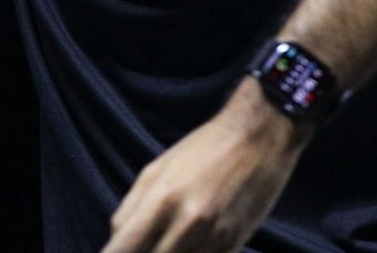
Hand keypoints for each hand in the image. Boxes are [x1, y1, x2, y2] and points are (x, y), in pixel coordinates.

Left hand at [102, 81, 311, 252]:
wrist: (259, 136)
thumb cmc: (203, 149)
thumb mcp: (156, 170)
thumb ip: (131, 210)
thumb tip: (116, 241)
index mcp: (161, 200)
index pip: (122, 249)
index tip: (118, 251)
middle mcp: (187, 223)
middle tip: (145, 244)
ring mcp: (214, 239)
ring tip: (169, 242)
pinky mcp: (234, 246)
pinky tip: (188, 245)